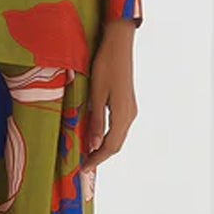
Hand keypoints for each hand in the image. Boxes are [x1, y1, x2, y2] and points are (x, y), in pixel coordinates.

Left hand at [83, 18, 138, 172]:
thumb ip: (96, 121)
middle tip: (83, 164)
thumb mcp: (97, 94)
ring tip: (87, 153)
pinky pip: (118, 127)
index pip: (110, 146)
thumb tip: (94, 146)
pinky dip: (108, 136)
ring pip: (118, 136)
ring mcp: (130, 109)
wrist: (119, 44)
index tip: (83, 169)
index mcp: (122, 115)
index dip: (96, 159)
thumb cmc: (105, 66)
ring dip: (104, 147)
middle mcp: (129, 115)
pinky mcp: (127, 103)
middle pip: (116, 144)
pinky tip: (96, 135)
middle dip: (100, 156)